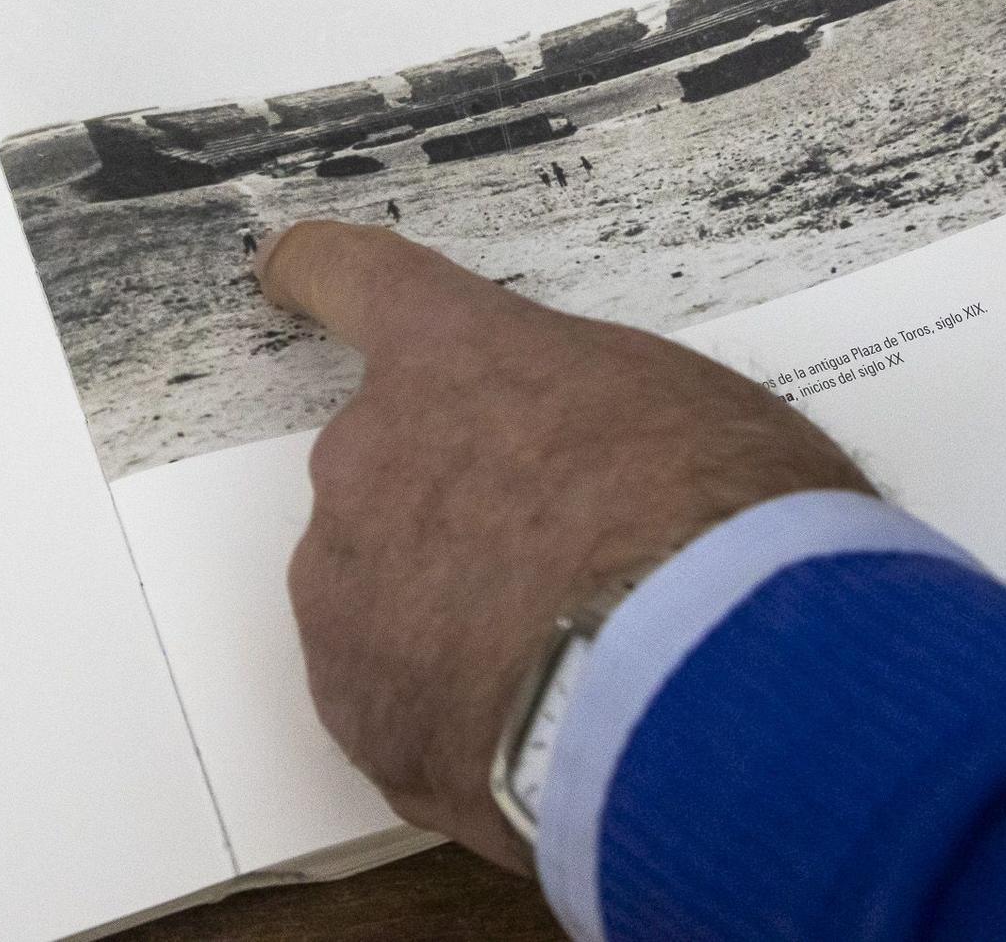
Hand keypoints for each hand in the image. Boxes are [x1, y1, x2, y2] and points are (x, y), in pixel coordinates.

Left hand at [257, 220, 868, 871]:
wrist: (692, 683)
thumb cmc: (719, 518)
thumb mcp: (696, 412)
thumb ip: (611, 420)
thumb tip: (625, 478)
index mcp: (452, 356)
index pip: (355, 278)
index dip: (320, 273)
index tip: (286, 269)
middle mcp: (369, 456)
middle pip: (390, 466)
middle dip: (460, 507)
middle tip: (566, 564)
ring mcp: (345, 587)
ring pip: (384, 591)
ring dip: (451, 616)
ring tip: (567, 669)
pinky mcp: (354, 710)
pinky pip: (396, 699)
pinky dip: (453, 713)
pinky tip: (539, 735)